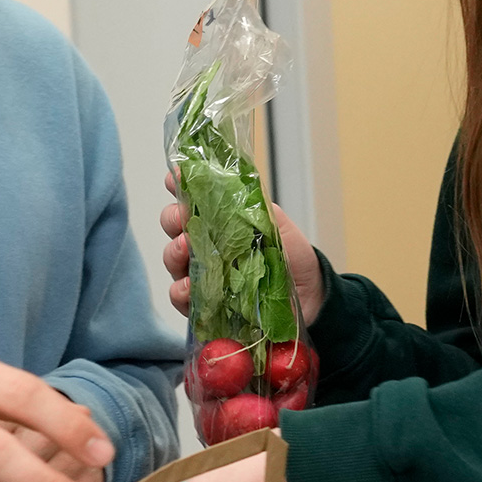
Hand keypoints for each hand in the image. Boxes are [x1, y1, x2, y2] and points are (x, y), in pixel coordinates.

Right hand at [162, 165, 324, 323]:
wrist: (309, 297)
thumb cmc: (293, 260)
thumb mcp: (278, 226)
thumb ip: (255, 207)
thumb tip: (232, 188)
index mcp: (221, 221)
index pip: (192, 198)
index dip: (180, 185)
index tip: (176, 178)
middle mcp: (206, 244)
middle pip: (173, 225)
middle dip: (173, 218)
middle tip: (183, 217)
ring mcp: (202, 273)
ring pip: (171, 259)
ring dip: (173, 252)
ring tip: (186, 249)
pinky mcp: (204, 303)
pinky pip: (179, 296)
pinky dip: (180, 290)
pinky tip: (190, 287)